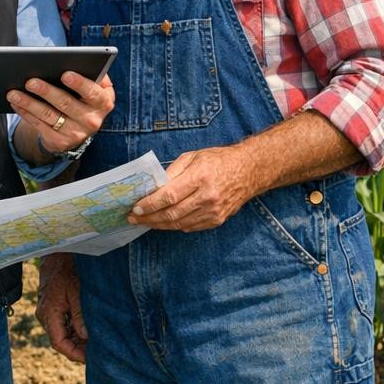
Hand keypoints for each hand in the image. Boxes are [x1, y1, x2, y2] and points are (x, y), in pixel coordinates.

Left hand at [7, 71, 114, 157]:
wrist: (78, 128)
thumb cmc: (83, 97)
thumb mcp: (93, 88)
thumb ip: (90, 74)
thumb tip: (72, 61)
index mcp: (103, 102)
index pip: (93, 92)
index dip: (80, 84)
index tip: (65, 74)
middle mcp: (92, 120)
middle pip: (66, 103)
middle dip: (46, 91)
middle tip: (30, 81)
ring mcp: (76, 133)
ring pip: (49, 115)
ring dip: (29, 103)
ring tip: (13, 93)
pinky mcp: (60, 142)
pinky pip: (39, 125)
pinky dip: (25, 113)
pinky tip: (16, 103)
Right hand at [35, 253, 86, 362]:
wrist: (57, 250)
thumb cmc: (67, 267)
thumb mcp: (76, 291)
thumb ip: (79, 315)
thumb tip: (85, 337)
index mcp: (49, 312)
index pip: (59, 342)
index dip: (74, 353)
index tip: (90, 359)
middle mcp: (46, 314)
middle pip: (61, 339)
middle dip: (78, 348)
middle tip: (98, 353)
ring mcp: (49, 310)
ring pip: (63, 332)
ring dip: (78, 339)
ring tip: (97, 343)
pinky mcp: (54, 305)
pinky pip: (64, 323)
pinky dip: (76, 328)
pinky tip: (90, 330)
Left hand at [129, 146, 253, 231]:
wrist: (249, 171)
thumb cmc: (218, 160)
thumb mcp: (193, 156)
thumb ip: (172, 171)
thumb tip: (152, 187)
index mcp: (200, 177)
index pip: (169, 196)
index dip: (150, 204)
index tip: (135, 207)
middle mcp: (208, 196)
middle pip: (172, 213)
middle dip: (149, 218)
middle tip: (133, 218)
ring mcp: (214, 211)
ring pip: (179, 223)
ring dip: (159, 224)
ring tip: (145, 221)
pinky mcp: (217, 220)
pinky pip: (190, 227)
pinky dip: (175, 225)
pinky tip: (164, 222)